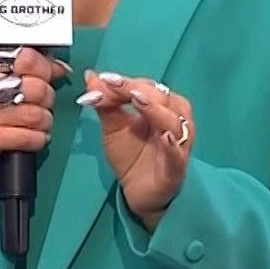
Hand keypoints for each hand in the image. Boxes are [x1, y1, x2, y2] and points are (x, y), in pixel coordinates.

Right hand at [0, 46, 71, 175]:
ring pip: (37, 114)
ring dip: (44, 121)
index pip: (27, 57)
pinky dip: (38, 138)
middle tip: (39, 102)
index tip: (44, 76)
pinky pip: (30, 137)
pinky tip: (32, 136)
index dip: (44, 68)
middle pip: (37, 87)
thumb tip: (59, 68)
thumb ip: (25, 67)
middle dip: (46, 98)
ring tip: (36, 121)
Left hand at [77, 72, 194, 228]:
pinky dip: (173, 146)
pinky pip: (178, 155)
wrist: (137, 192)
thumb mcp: (113, 127)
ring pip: (174, 122)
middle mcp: (175, 121)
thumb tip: (91, 76)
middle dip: (137, 90)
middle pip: (162, 99)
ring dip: (155, 110)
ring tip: (136, 99)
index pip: (146, 88)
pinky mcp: (176, 168)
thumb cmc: (130, 155)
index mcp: (161, 107)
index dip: (126, 82)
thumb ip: (105, 103)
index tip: (104, 78)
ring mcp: (178, 145)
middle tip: (113, 86)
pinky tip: (164, 137)